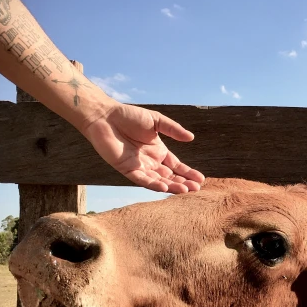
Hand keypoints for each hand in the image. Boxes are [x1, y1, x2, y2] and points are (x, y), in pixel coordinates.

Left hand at [81, 103, 204, 192]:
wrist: (105, 116)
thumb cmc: (129, 116)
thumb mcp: (156, 120)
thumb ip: (173, 129)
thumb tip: (191, 138)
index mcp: (158, 151)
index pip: (176, 166)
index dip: (188, 173)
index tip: (201, 179)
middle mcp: (150, 161)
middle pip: (170, 176)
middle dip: (183, 183)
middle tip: (196, 189)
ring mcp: (139, 167)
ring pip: (158, 181)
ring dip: (172, 186)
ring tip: (185, 190)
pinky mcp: (127, 169)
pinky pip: (142, 179)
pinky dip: (153, 184)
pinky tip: (164, 187)